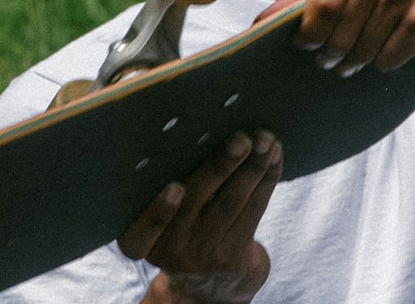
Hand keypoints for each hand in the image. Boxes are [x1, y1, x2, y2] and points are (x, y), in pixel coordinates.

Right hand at [120, 130, 282, 303]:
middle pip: (195, 203)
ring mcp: (203, 254)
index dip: (158, 211)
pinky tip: (275, 156)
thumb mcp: (162, 222)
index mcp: (139, 239)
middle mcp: (169, 249)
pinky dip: (266, 179)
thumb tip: (197, 129)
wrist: (208, 284)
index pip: (142, 230)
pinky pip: (253, 210)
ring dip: (252, 168)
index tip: (174, 188)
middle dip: (220, 168)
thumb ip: (167, 187)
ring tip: (266, 140)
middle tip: (241, 140)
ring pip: (230, 203)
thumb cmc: (181, 229)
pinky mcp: (234, 255)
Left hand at [257, 0, 414, 75]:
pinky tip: (388, 45)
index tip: (309, 44)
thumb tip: (264, 20)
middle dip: (331, 55)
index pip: (320, 8)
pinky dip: (383, 61)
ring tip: (357, 55)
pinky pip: (389, 58)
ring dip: (355, 62)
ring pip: (363, 52)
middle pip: (339, 36)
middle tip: (333, 57)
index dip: (310, 35)